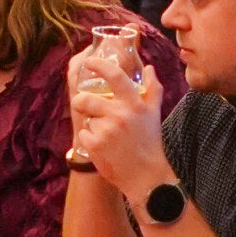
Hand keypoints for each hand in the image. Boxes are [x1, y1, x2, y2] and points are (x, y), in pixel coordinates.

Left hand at [65, 44, 165, 197]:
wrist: (146, 175)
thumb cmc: (149, 141)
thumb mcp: (154, 113)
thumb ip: (153, 88)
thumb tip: (149, 68)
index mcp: (134, 103)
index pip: (115, 75)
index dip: (98, 64)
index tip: (89, 61)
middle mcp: (120, 114)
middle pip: (86, 98)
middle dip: (81, 102)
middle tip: (86, 107)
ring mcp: (106, 130)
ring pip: (86, 118)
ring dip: (91, 124)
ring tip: (106, 134)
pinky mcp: (95, 145)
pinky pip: (83, 134)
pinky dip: (89, 140)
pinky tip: (103, 147)